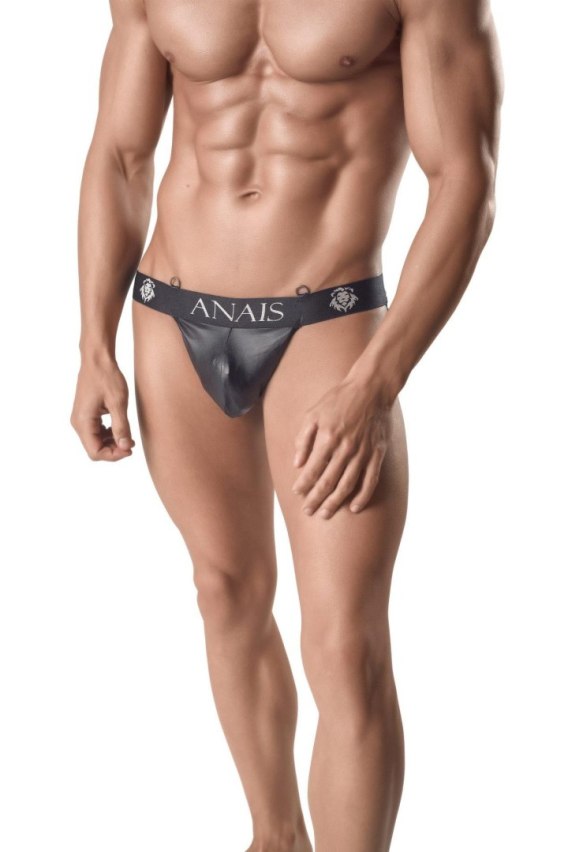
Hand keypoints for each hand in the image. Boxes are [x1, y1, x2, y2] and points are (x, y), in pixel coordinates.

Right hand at [70, 356, 135, 460]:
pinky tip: (119, 428)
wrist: (97, 359)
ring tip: (127, 436)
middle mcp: (78, 423)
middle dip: (113, 450)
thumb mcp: (118, 403)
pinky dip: (107, 434)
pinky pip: (95, 432)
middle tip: (131, 443)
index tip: (130, 449)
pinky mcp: (85, 414)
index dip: (113, 455)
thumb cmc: (107, 377)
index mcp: (83, 422)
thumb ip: (121, 427)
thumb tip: (124, 447)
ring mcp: (80, 418)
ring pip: (95, 442)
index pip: (95, 452)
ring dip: (111, 443)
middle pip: (94, 449)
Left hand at [291, 377, 391, 518]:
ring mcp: (363, 453)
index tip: (297, 494)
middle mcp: (345, 448)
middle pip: (328, 481)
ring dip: (335, 502)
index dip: (303, 484)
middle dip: (316, 499)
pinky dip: (362, 496)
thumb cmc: (339, 399)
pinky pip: (370, 480)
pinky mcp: (377, 454)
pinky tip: (353, 508)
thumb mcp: (313, 413)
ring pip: (347, 485)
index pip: (312, 469)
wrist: (371, 388)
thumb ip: (303, 438)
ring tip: (325, 514)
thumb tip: (297, 463)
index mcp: (328, 437)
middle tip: (308, 511)